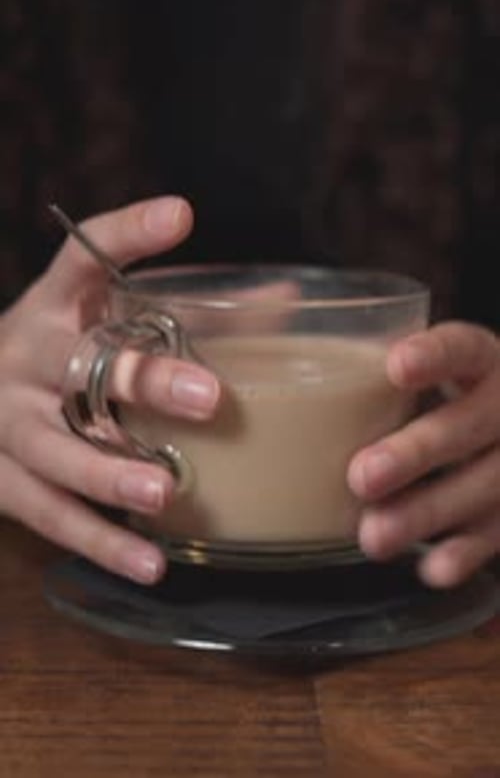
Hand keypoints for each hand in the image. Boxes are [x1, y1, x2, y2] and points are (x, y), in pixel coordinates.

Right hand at [0, 197, 219, 582]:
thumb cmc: (64, 355)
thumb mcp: (104, 322)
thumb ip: (190, 314)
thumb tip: (285, 297)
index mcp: (56, 304)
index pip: (85, 256)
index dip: (128, 234)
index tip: (180, 215)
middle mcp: (26, 354)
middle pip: (80, 364)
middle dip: (142, 382)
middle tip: (208, 399)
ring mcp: (5, 420)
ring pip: (57, 449)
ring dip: (110, 473)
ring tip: (166, 493)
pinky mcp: (0, 478)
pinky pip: (49, 514)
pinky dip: (99, 542)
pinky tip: (150, 564)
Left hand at [347, 322, 499, 586]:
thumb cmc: (441, 393)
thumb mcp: (420, 366)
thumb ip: (363, 352)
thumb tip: (272, 304)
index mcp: (481, 359)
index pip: (463, 347)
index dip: (434, 356)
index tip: (394, 364)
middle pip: (470, 425)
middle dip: (416, 452)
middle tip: (360, 475)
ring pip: (484, 486)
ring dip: (427, 513)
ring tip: (372, 535)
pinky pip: (499, 535)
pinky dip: (466, 553)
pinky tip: (431, 569)